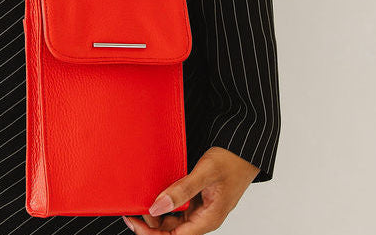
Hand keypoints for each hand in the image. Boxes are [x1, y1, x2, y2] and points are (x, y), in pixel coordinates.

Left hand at [121, 147, 260, 233]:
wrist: (245, 149)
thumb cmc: (232, 160)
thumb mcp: (205, 173)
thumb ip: (182, 191)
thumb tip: (157, 208)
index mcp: (209, 219)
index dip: (152, 233)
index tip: (134, 221)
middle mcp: (204, 218)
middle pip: (172, 231)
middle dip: (151, 224)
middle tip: (131, 209)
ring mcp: (202, 209)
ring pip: (175, 220)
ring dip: (157, 213)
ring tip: (139, 201)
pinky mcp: (199, 199)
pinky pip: (179, 207)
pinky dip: (166, 202)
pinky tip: (155, 194)